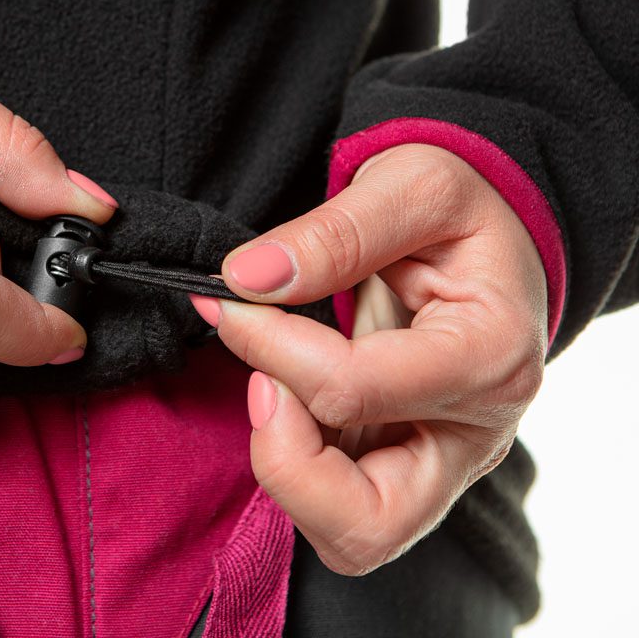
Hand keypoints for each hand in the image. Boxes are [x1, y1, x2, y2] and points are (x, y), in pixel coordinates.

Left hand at [190, 144, 546, 574]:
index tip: (229, 299)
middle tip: (259, 383)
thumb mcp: (412, 183)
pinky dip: (298, 469)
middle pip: (366, 521)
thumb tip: (247, 279)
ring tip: (274, 388)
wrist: (487, 244)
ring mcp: (444, 464)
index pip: (351, 389)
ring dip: (288, 472)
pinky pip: (340, 513)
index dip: (267, 346)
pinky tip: (289, 401)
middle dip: (282, 460)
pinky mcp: (410, 473)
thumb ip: (335, 232)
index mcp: (490, 356)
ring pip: (352, 536)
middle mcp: (476, 434)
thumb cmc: (457, 213)